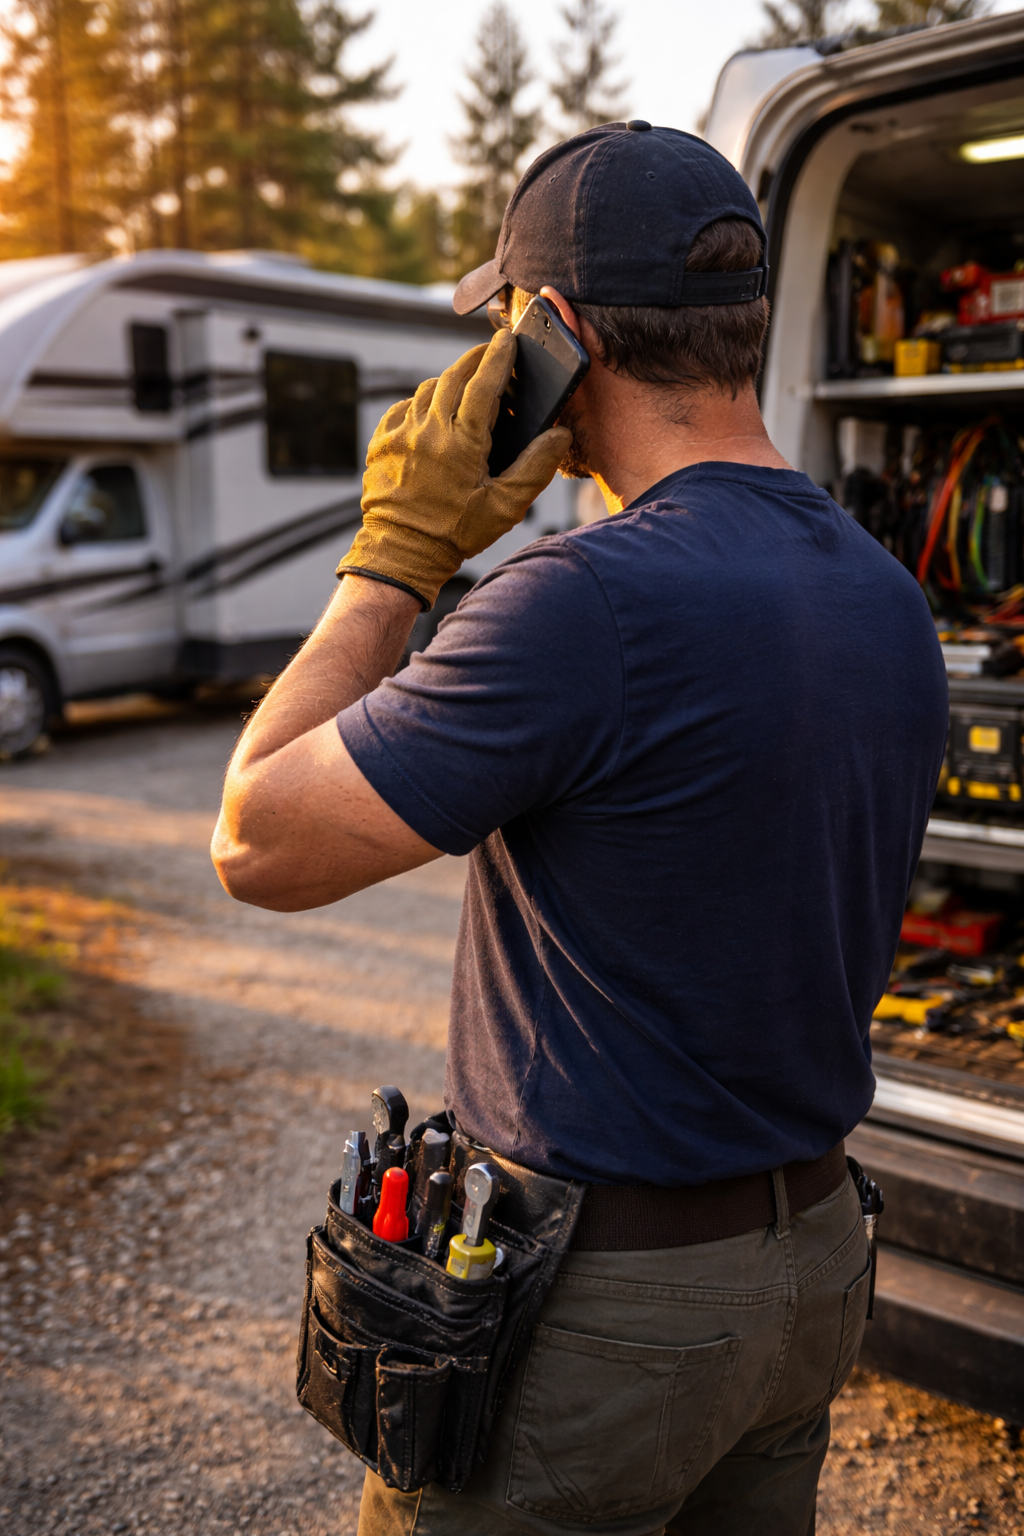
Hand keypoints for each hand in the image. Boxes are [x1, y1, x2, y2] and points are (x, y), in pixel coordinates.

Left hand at [338, 330, 570, 609]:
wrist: (401, 553)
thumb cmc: (457, 533)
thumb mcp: (506, 507)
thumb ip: (536, 467)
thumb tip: (560, 434)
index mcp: (463, 441)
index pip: (484, 383)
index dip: (499, 356)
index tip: (508, 339)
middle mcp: (429, 429)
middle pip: (454, 376)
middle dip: (475, 359)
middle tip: (491, 352)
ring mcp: (402, 433)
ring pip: (428, 389)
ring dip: (449, 381)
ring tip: (465, 386)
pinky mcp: (382, 442)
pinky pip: (404, 408)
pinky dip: (421, 403)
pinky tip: (432, 414)